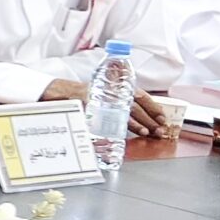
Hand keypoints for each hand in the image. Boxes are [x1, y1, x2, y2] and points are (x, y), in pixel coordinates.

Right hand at [38, 78, 174, 140]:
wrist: (56, 91)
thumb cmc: (79, 96)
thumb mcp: (101, 96)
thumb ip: (115, 104)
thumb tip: (136, 118)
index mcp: (116, 88)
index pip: (140, 96)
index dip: (153, 106)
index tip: (162, 117)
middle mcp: (110, 92)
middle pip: (135, 105)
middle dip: (149, 118)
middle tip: (160, 129)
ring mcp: (101, 98)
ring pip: (124, 111)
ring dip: (137, 123)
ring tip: (147, 132)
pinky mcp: (90, 106)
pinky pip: (106, 117)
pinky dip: (117, 125)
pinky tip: (125, 132)